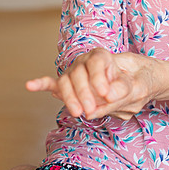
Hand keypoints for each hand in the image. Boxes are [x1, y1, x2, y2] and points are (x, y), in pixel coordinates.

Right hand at [26, 48, 160, 120]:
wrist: (135, 83)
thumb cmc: (137, 82)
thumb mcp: (139, 85)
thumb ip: (125, 89)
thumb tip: (107, 96)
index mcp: (103, 56)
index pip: (96, 62)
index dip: (98, 78)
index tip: (105, 94)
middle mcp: (85, 62)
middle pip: (78, 73)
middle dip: (83, 93)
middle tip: (91, 112)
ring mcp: (75, 73)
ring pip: (66, 82)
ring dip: (69, 98)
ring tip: (78, 113)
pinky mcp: (69, 86)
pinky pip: (53, 84)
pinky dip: (41, 85)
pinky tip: (29, 85)